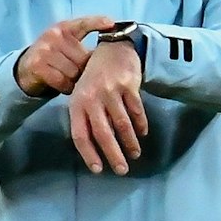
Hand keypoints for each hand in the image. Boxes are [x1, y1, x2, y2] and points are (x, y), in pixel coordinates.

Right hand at [16, 15, 113, 97]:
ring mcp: (44, 50)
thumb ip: (82, 48)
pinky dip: (66, 87)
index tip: (111, 23)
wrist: (25, 70)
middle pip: (82, 59)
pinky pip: (63, 81)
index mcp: (63, 28)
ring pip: (74, 72)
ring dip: (75, 81)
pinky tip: (62, 85)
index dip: (97, 22)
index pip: (83, 23)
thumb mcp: (66, 47)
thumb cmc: (53, 59)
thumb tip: (106, 57)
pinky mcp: (38, 66)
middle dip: (84, 70)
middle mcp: (53, 36)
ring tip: (69, 80)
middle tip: (80, 75)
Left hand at [70, 40, 148, 175]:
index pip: (80, 135)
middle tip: (122, 170)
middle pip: (103, 133)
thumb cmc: (94, 78)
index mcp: (77, 103)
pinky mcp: (128, 86)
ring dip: (130, 143)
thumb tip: (94, 149)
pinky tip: (143, 134)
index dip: (89, 154)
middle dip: (114, 155)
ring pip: (122, 125)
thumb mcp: (82, 95)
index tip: (98, 169)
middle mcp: (92, 98)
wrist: (112, 49)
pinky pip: (136, 111)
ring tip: (135, 154)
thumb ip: (86, 118)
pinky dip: (141, 125)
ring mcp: (111, 92)